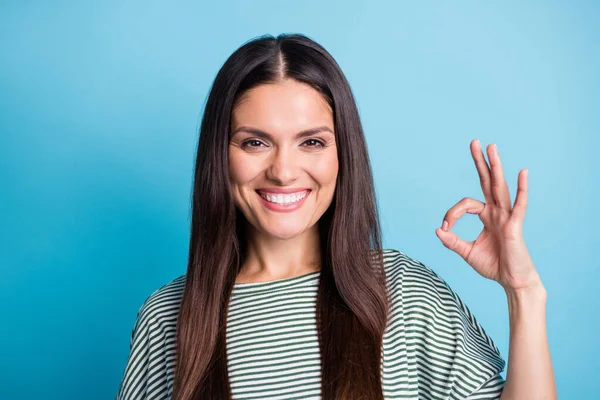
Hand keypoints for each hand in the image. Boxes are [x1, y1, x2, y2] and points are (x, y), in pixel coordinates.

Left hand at [435, 139, 542, 291]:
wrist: (512, 282)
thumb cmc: (493, 266)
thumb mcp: (467, 253)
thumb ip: (452, 242)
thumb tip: (438, 229)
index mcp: (486, 217)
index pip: (466, 204)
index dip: (452, 214)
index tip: (445, 229)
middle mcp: (497, 212)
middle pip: (487, 182)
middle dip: (480, 162)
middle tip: (475, 142)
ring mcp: (507, 217)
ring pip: (499, 187)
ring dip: (495, 166)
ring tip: (491, 147)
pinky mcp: (516, 225)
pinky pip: (520, 204)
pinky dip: (521, 188)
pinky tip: (522, 172)